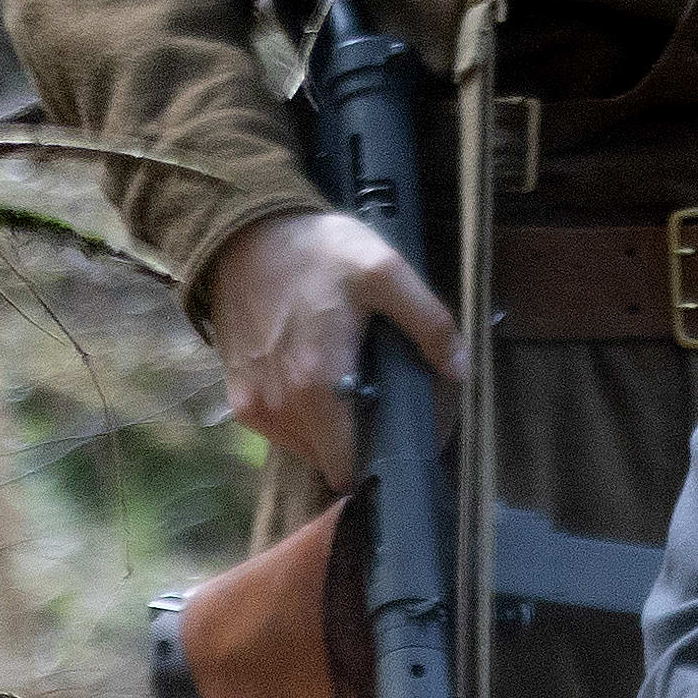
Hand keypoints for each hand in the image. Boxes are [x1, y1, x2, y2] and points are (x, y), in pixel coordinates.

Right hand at [200, 206, 459, 491]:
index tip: (402, 435)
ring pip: (304, 448)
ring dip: (330, 431)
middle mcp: (280, 408)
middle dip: (359, 441)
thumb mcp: (384, 272)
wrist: (242, 232)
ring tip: (349, 388)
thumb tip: (459, 369)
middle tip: (380, 400)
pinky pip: (279, 430)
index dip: (381, 458)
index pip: (350, 465)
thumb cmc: (315, 253)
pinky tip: (318, 382)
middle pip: (331, 459)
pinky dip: (301, 419)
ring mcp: (253, 406)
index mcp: (316, 386)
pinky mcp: (237, 397)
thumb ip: (428, 322)